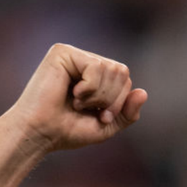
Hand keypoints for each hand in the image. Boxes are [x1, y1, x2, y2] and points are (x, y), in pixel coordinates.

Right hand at [7, 43, 147, 152]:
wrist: (42, 134)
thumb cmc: (69, 130)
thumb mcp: (107, 125)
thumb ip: (128, 112)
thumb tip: (144, 92)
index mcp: (97, 77)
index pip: (126, 81)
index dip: (120, 103)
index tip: (101, 117)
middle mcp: (86, 62)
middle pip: (122, 72)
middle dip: (112, 99)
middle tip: (90, 110)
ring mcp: (74, 55)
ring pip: (111, 69)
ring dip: (99, 95)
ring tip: (78, 102)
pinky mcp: (63, 52)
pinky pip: (96, 66)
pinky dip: (90, 87)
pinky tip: (72, 93)